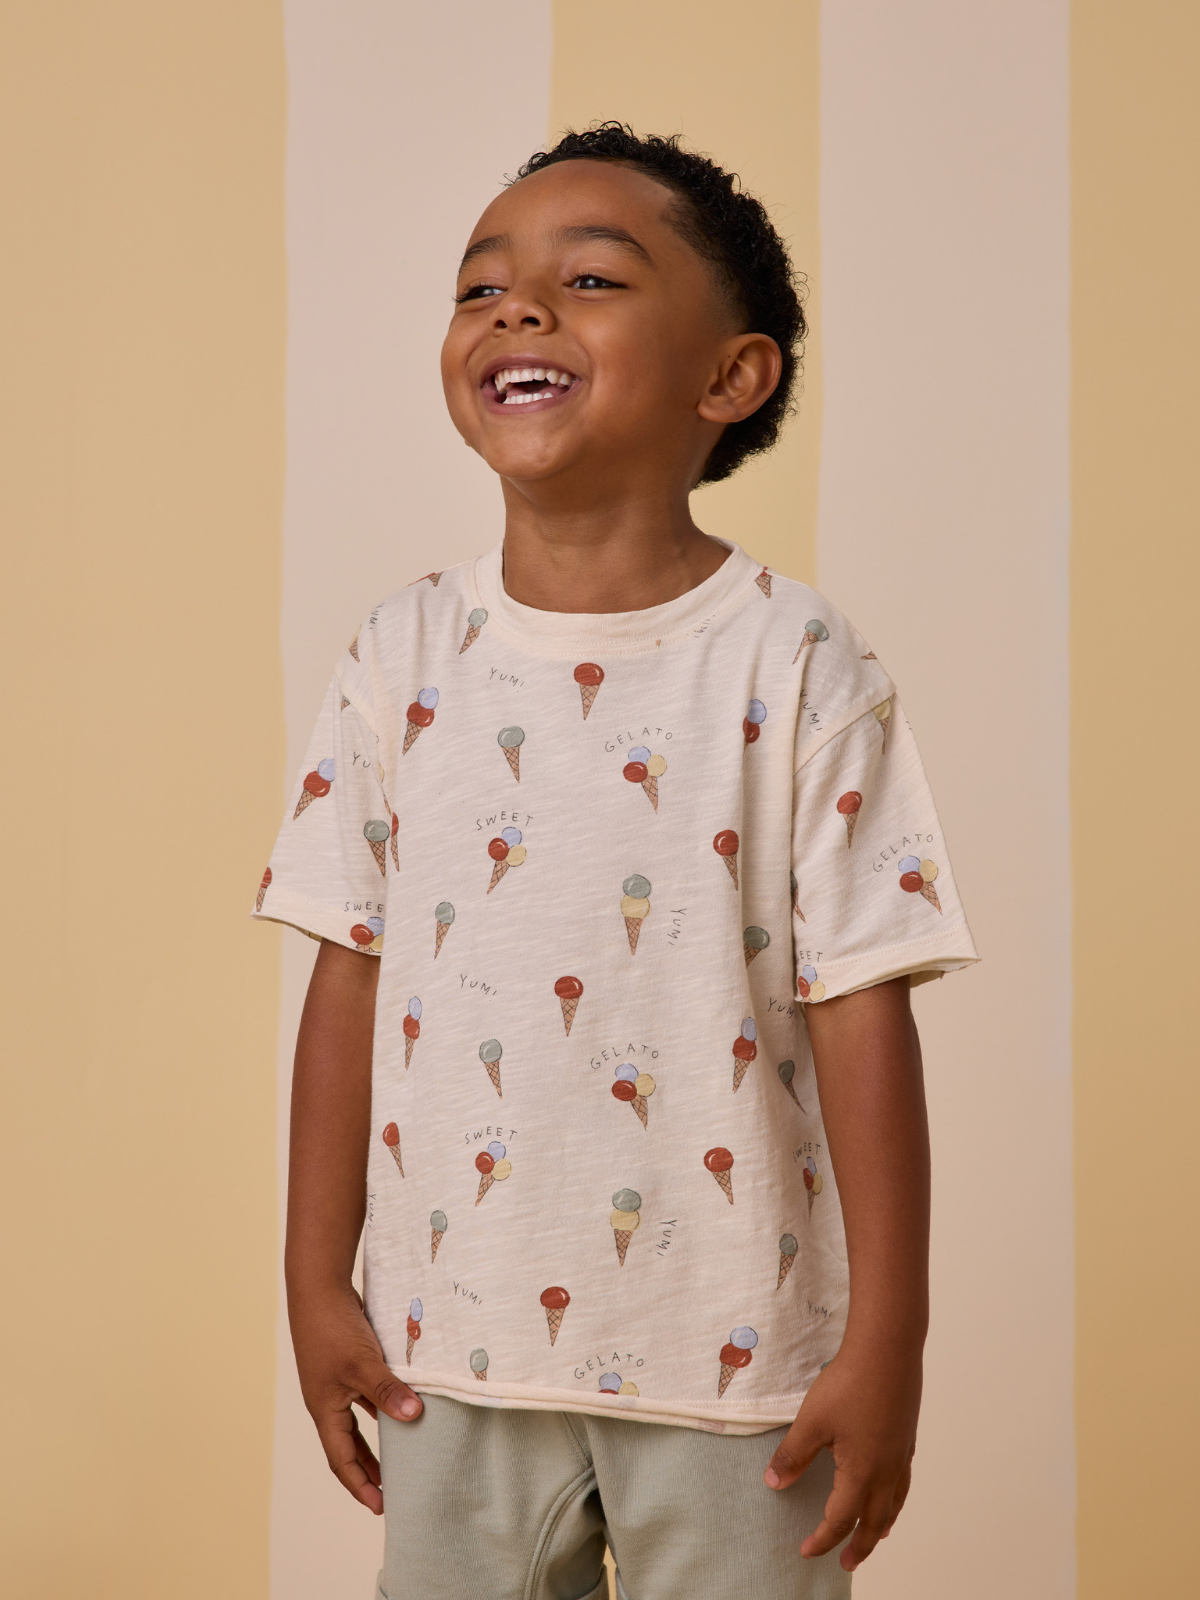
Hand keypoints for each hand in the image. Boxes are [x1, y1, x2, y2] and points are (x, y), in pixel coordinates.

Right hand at [290, 1281, 423, 1514]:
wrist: (318, 1287)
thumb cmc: (332, 1328)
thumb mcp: (362, 1364)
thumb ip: (388, 1391)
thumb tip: (415, 1416)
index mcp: (325, 1409)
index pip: (341, 1459)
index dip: (360, 1484)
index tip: (379, 1506)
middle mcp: (328, 1399)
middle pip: (347, 1445)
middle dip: (367, 1469)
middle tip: (389, 1491)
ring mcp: (336, 1380)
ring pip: (358, 1419)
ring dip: (377, 1437)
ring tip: (401, 1454)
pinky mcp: (347, 1361)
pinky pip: (366, 1392)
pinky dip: (382, 1403)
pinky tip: (401, 1404)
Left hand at [763, 1340, 920, 1570]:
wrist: (888, 1349)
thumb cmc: (849, 1383)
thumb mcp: (812, 1421)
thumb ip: (793, 1455)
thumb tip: (773, 1484)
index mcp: (862, 1473)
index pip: (840, 1519)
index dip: (822, 1539)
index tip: (806, 1551)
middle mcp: (887, 1471)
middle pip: (874, 1522)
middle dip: (859, 1546)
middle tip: (845, 1563)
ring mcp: (901, 1454)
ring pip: (894, 1504)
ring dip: (881, 1525)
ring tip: (876, 1536)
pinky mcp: (906, 1436)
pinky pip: (903, 1482)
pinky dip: (895, 1498)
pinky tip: (890, 1488)